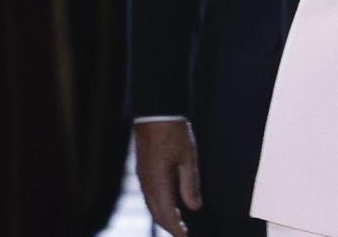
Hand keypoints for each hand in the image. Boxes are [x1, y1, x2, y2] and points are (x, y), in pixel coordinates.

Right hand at [135, 120, 201, 236]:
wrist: (156, 112)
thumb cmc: (174, 133)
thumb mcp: (188, 158)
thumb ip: (190, 184)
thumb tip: (194, 208)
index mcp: (159, 182)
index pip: (166, 215)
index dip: (176, 230)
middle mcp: (147, 182)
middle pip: (157, 213)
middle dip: (169, 226)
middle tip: (183, 234)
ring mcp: (143, 176)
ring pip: (151, 204)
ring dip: (163, 216)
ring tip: (178, 223)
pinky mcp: (143, 169)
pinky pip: (150, 194)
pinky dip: (159, 204)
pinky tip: (169, 203)